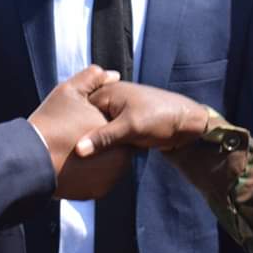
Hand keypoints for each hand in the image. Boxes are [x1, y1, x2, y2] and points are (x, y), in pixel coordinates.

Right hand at [28, 66, 129, 198]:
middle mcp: (120, 155)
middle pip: (114, 144)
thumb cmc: (50, 123)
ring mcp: (111, 176)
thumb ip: (93, 78)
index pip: (114, 123)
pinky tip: (74, 167)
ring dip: (97, 158)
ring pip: (108, 163)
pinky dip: (90, 174)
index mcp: (114, 130)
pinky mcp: (100, 190)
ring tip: (72, 150)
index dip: (98, 119)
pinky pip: (99, 179)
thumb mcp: (69, 91)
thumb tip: (113, 74)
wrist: (30, 162)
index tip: (80, 121)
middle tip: (74, 136)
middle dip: (99, 139)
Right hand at [76, 82, 208, 156]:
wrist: (188, 124)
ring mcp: (118, 112)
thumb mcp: (131, 128)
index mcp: (108, 92)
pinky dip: (104, 145)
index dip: (73, 127)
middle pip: (88, 119)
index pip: (80, 110)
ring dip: (94, 142)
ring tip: (82, 161)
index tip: (63, 146)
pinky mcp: (125, 124)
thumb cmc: (161, 118)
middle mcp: (111, 99)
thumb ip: (104, 138)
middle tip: (71, 156)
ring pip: (98, 129)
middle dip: (82, 136)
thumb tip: (78, 150)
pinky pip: (108, 135)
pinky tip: (97, 159)